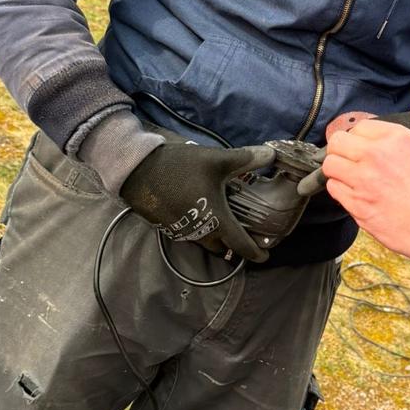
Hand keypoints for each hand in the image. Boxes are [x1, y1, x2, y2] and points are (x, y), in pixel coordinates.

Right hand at [120, 138, 275, 262]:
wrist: (137, 170)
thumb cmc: (180, 168)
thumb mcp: (217, 160)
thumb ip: (246, 158)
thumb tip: (272, 154)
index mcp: (216, 220)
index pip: (241, 246)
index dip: (256, 253)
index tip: (265, 255)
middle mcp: (200, 233)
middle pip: (222, 247)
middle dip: (235, 245)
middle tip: (245, 232)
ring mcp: (182, 232)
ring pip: (204, 241)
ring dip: (216, 236)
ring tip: (224, 219)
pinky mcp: (168, 227)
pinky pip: (190, 234)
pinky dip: (200, 228)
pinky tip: (201, 211)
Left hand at [302, 106, 409, 198]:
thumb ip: (389, 145)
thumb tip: (363, 144)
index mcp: (396, 138)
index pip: (358, 128)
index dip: (357, 141)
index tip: (359, 150)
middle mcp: (377, 154)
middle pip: (337, 143)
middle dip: (341, 153)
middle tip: (350, 165)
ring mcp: (364, 179)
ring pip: (330, 165)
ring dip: (338, 173)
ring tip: (353, 182)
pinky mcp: (357, 204)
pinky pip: (334, 189)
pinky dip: (341, 192)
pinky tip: (357, 197)